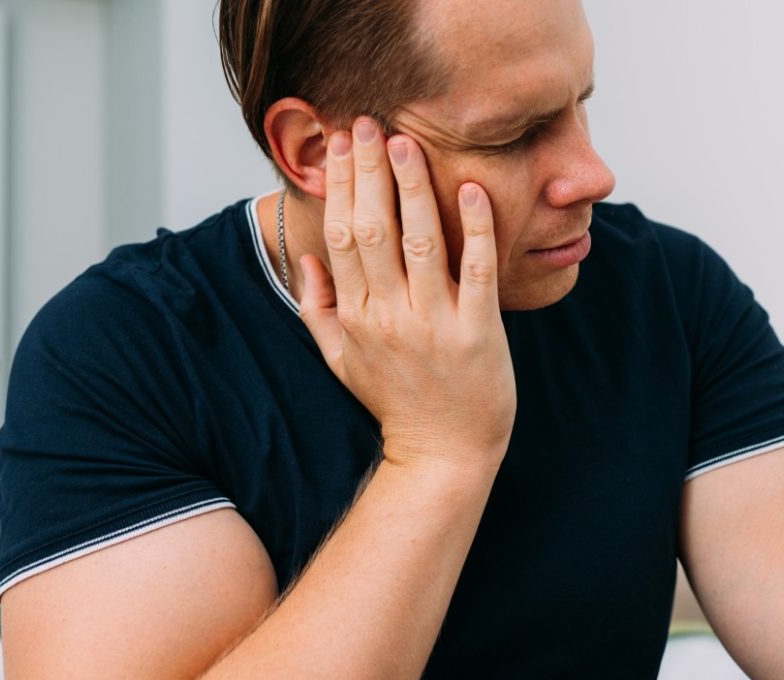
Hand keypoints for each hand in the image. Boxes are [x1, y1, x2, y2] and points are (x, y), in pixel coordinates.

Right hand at [299, 117, 516, 469]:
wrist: (443, 453)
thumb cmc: (394, 401)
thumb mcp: (341, 361)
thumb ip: (318, 310)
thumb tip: (306, 260)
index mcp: (356, 317)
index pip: (340, 237)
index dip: (339, 187)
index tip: (339, 145)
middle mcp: (389, 315)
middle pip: (373, 229)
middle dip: (368, 170)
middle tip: (366, 122)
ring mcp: (434, 323)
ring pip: (418, 240)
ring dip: (411, 186)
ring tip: (405, 141)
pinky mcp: (477, 332)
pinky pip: (474, 270)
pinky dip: (472, 228)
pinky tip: (469, 188)